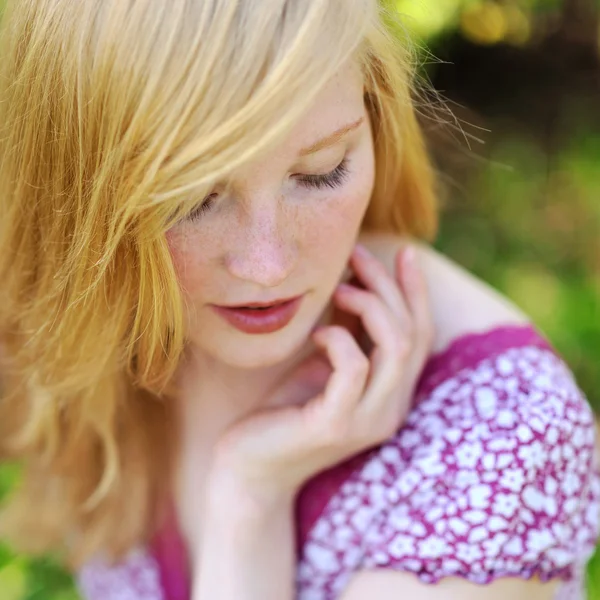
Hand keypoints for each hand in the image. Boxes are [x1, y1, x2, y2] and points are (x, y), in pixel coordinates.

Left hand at [208, 243, 434, 504]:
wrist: (248, 468)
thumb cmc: (283, 411)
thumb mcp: (323, 363)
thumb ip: (347, 331)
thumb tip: (355, 282)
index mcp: (392, 394)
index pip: (421, 336)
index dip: (417, 293)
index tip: (406, 252)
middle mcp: (391, 409)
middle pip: (411, 334)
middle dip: (388, 286)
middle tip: (359, 254)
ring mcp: (367, 420)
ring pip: (394, 346)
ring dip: (370, 304)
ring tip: (339, 286)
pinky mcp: (335, 425)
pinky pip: (354, 367)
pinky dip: (338, 338)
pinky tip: (317, 332)